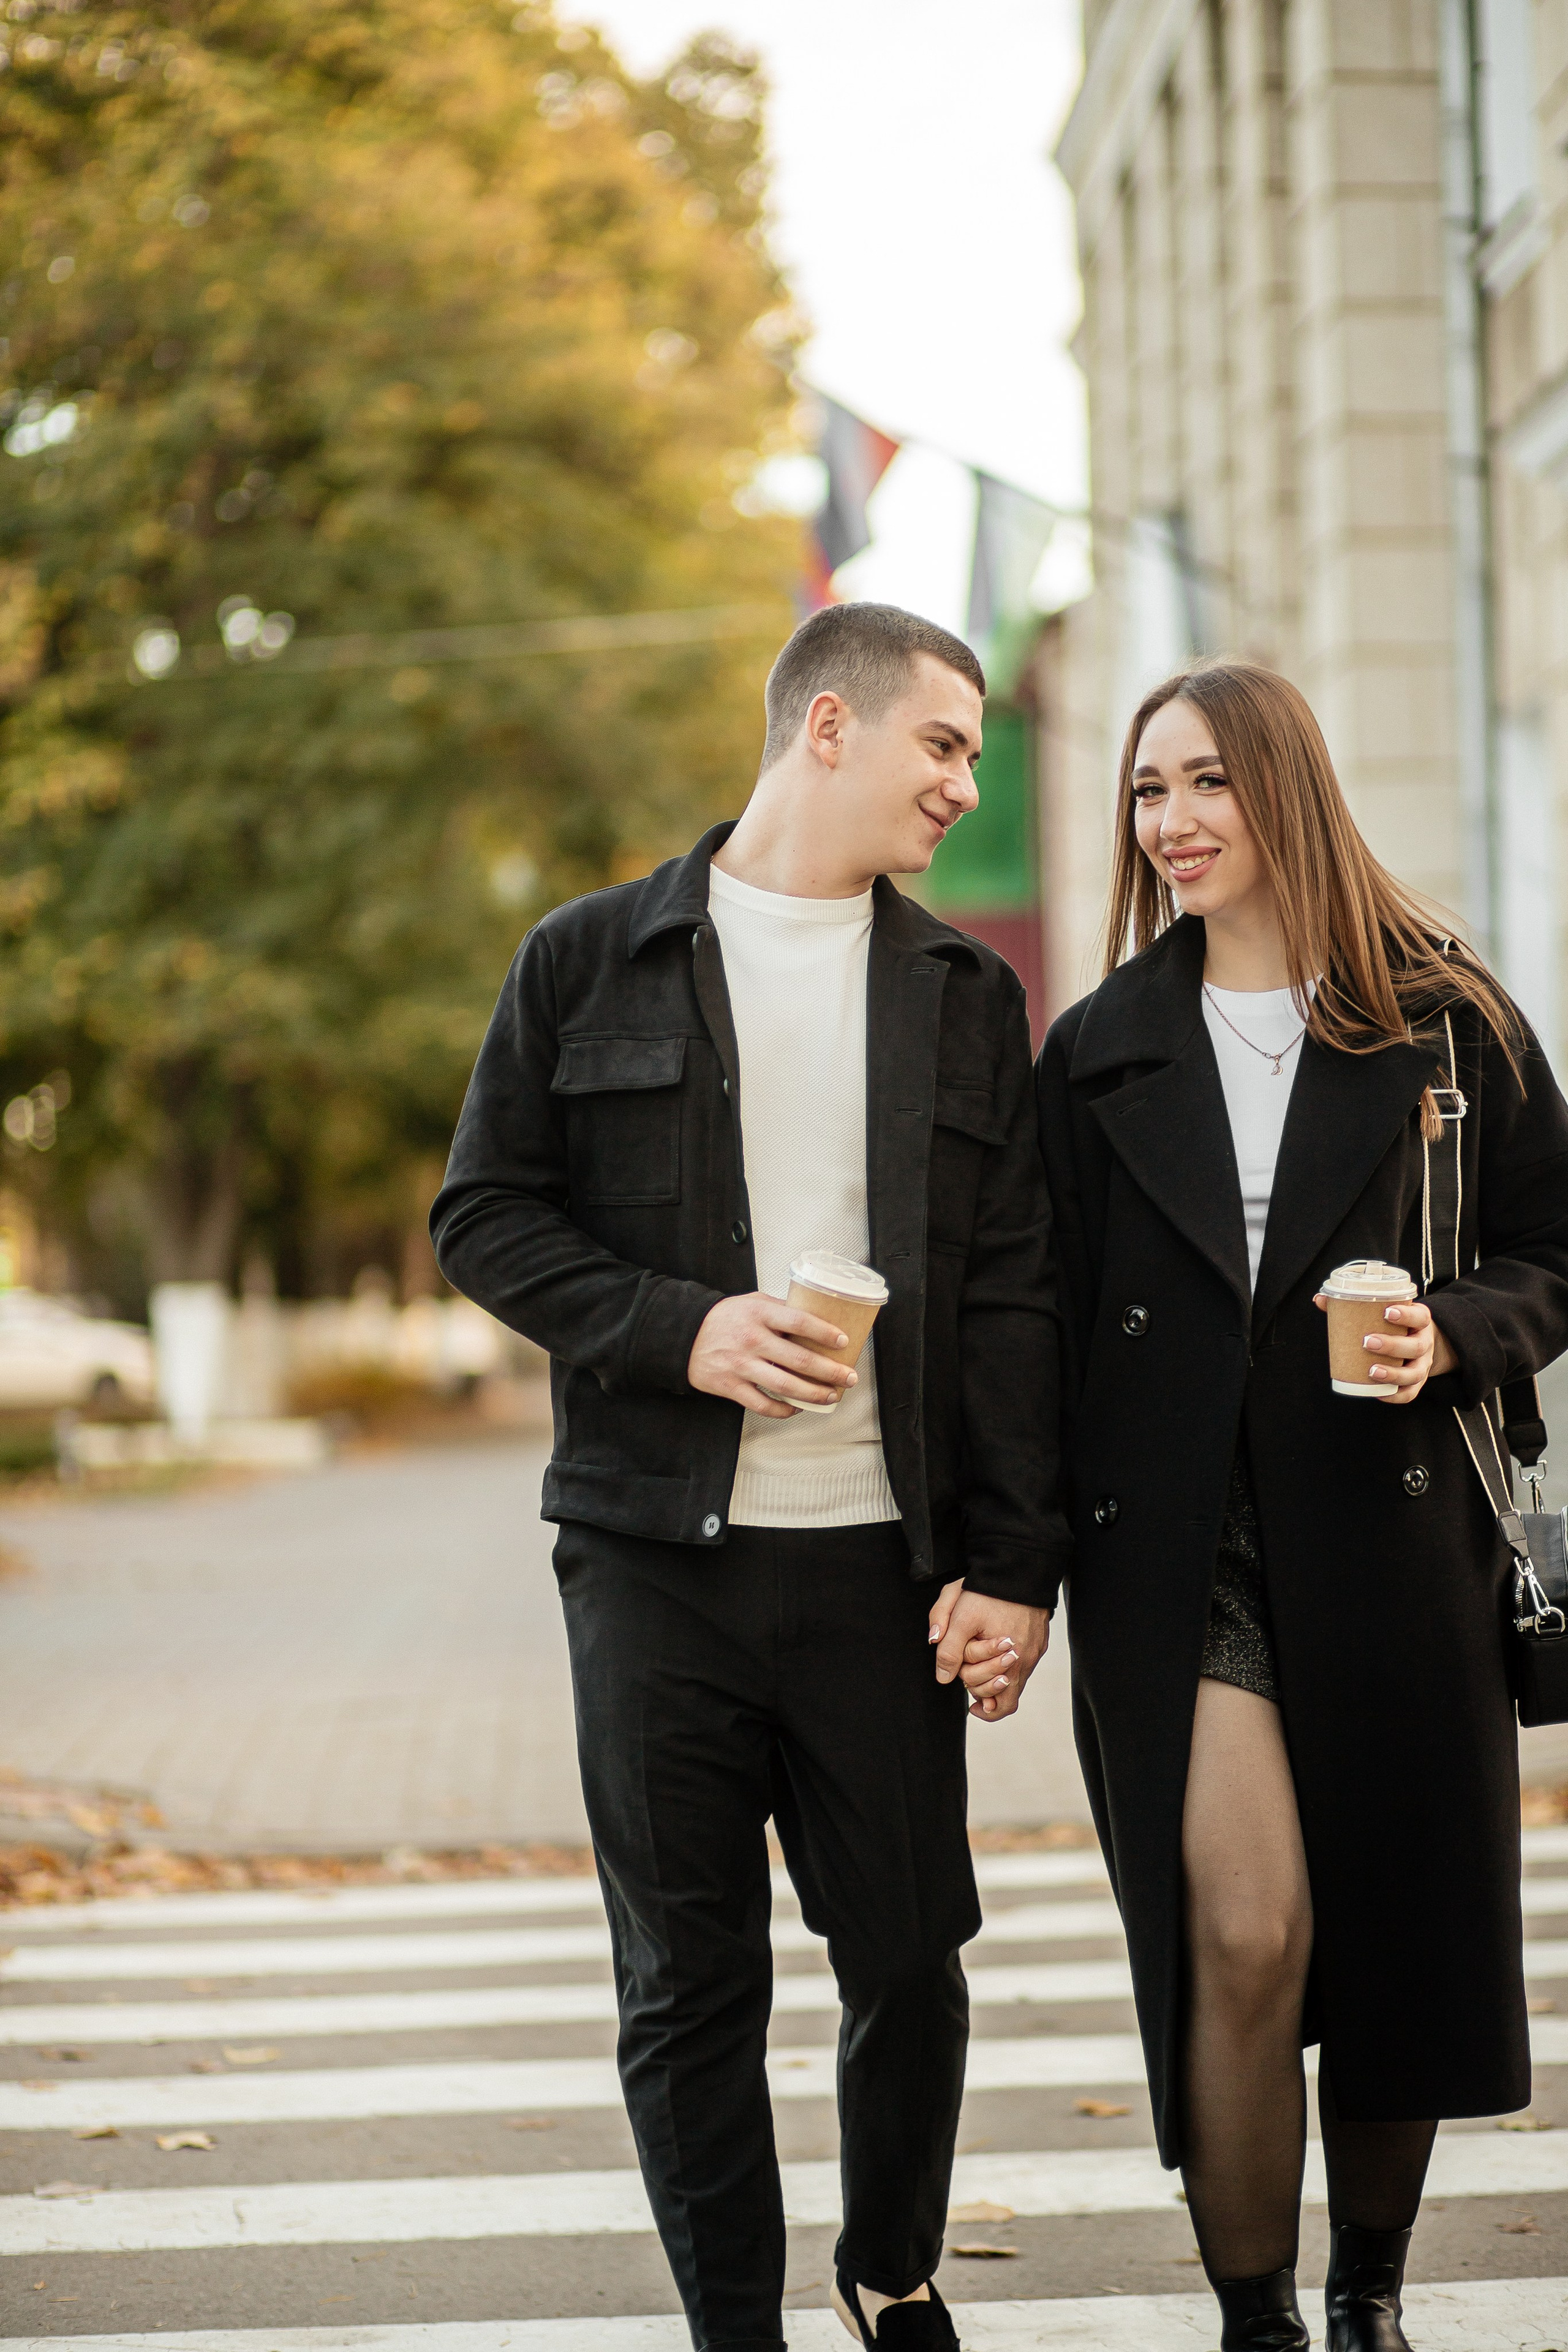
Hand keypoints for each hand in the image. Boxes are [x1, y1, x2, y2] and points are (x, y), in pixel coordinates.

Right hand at [687, 1292, 855, 1417]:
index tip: (844, 1342)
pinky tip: (797, 1408)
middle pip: (799, 1359)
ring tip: (832, 1395)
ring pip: (785, 1386)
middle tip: (849, 1377)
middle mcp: (752, 1339)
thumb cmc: (724, 1318)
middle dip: (830, 1371)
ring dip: (814, 1394)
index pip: (799, 1321)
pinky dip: (783, 1410)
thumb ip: (781, 1308)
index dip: (825, 1332)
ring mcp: (741, 1365)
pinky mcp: (730, 1387)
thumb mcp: (752, 1302)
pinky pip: (763, 1405)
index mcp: (759, 1313)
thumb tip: (817, 1315)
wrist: (683, 1335)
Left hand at [927, 1578, 1049, 1720]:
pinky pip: (1024, 1667)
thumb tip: (943, 1677)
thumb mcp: (959, 1615)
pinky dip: (1008, 1668)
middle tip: (968, 1677)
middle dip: (983, 1689)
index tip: (966, 1694)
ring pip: (1016, 1683)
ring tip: (978, 1671)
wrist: (1018, 1566)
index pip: (992, 1698)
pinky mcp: (1039, 1643)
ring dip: (995, 1681)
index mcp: (1005, 1657)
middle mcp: (1024, 1659)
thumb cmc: (986, 1590)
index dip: (974, 1695)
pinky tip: (994, 1656)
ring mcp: (1034, 1652)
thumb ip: (948, 1647)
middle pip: (1005, 1696)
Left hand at [1312, 1294, 1455, 1404]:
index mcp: (1419, 1322)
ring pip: (1414, 1373)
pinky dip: (1395, 1396)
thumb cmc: (1392, 1324)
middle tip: (1367, 1342)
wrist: (1418, 1341)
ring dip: (1393, 1374)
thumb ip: (1353, 1305)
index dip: (1407, 1315)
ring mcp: (1423, 1364)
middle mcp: (1425, 1343)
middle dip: (1392, 1346)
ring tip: (1371, 1371)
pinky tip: (1378, 1394)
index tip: (1386, 1312)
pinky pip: (1410, 1393)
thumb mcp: (1383, 1311)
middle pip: (1416, 1346)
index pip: (1421, 1316)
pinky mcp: (1417, 1382)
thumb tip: (1319, 1299)